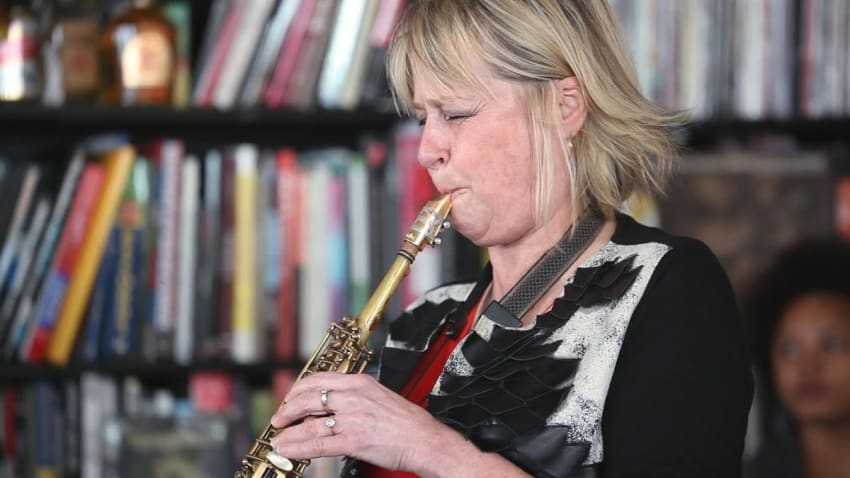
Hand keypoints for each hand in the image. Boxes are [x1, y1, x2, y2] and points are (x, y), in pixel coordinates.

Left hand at [269, 371, 452, 472]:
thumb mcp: (380, 397)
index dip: (299, 389)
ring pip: (310, 423)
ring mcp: (353, 418)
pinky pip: (319, 444)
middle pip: (310, 398)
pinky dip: (299, 447)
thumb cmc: (407, 423)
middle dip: (288, 409)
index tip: (290, 398)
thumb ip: (356, 397)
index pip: (320, 379)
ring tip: (278, 438)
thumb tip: (333, 404)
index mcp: (360, 383)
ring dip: (289, 432)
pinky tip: (288, 449)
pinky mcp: (355, 440)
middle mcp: (354, 397)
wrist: (426, 440)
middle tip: (279, 418)